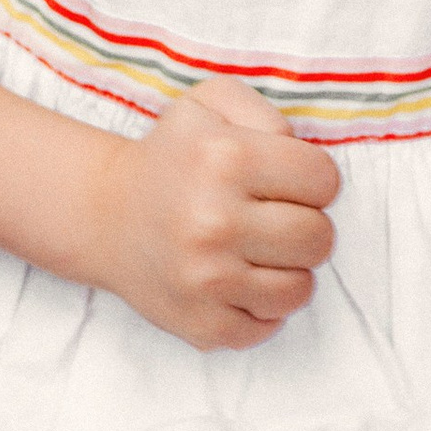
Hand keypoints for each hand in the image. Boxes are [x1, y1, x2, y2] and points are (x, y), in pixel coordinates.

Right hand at [85, 74, 339, 348]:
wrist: (105, 216)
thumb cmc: (174, 157)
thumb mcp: (212, 103)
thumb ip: (268, 114)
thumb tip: (300, 160)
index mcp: (224, 160)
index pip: (325, 181)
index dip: (311, 179)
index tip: (282, 182)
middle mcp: (213, 222)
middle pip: (319, 238)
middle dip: (305, 225)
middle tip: (271, 220)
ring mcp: (206, 280)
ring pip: (300, 289)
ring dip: (287, 270)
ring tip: (256, 252)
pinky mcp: (201, 325)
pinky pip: (269, 326)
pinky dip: (260, 308)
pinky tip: (237, 283)